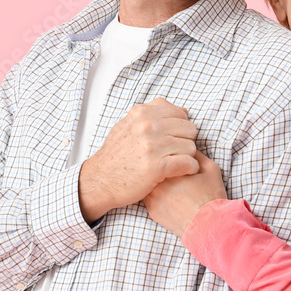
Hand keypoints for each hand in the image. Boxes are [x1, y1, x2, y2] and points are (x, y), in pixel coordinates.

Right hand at [79, 98, 198, 222]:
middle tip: (175, 153)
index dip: (180, 127)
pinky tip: (183, 171)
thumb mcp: (129, 124)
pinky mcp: (157, 167)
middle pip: (189, 129)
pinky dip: (190, 168)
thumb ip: (154, 113)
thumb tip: (184, 110)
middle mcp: (147, 126)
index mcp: (142, 113)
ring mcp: (152, 146)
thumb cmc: (117, 154)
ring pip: (191, 147)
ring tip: (176, 163)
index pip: (180, 113)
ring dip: (187, 157)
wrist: (100, 180)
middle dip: (185, 141)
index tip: (174, 138)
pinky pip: (188, 163)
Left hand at [143, 151, 226, 237]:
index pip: (162, 153)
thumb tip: (185, 147)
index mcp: (171, 168)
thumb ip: (196, 154)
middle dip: (160, 166)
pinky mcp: (151, 210)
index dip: (169, 154)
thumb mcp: (210, 169)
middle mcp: (157, 182)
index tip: (176, 157)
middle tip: (173, 171)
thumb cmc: (211, 197)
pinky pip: (147, 196)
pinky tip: (169, 196)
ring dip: (154, 179)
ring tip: (171, 184)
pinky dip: (155, 193)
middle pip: (152, 166)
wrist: (208, 226)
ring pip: (147, 181)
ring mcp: (152, 197)